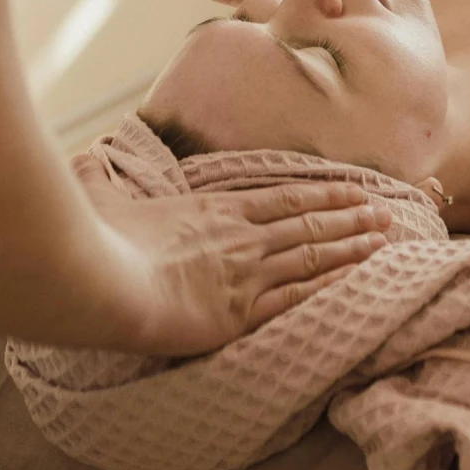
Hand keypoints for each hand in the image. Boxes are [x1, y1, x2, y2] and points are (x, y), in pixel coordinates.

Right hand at [81, 168, 391, 353]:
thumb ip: (97, 176)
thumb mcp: (100, 199)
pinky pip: (299, 297)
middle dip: (350, 217)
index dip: (322, 191)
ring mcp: (246, 274)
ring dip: (352, 246)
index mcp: (214, 209)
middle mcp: (240, 237)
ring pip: (313, 255)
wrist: (107, 283)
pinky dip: (333, 284)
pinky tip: (359, 278)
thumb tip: (82, 157)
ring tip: (384, 239)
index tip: (353, 188)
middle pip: (308, 222)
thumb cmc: (101, 241)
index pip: (282, 196)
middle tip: (386, 213)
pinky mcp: (242, 312)